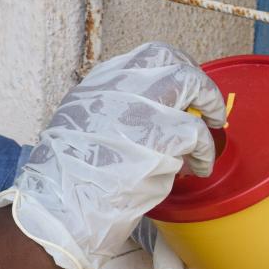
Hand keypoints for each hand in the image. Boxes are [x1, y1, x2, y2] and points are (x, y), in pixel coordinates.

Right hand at [0, 42, 224, 268]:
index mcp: (97, 86)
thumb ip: (113, 115)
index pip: (146, 57)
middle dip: (197, 80)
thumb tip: (152, 119)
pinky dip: (204, 151)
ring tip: (211, 133)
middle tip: (207, 105)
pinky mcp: (156, 137)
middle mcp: (117, 87)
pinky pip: (196, 133)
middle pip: (171, 60)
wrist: (57, 210)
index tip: (185, 89)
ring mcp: (137, 107)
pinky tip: (199, 167)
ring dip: (209, 106)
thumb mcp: (79, 129)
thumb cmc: (67, 184)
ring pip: (190, 84)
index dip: (175, 69)